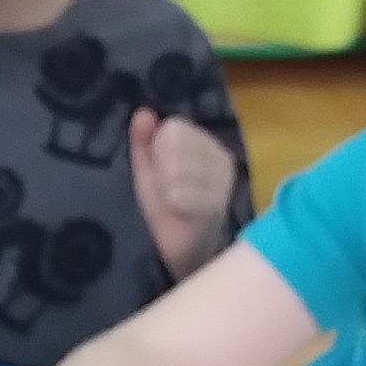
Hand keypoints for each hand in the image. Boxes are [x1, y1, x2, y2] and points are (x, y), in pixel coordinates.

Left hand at [129, 109, 240, 276]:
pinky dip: (174, 204)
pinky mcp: (218, 204)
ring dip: (167, 188)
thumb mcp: (148, 171)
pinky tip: (179, 213)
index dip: (158, 149)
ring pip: (178, 167)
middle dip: (162, 168)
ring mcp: (222, 181)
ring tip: (173, 203)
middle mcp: (220, 157)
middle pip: (175, 144)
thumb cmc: (166, 210)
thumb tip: (143, 113)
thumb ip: (143, 141)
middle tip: (167, 190)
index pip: (174, 127)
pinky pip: (183, 193)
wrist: (184, 253)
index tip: (160, 170)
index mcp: (205, 144)